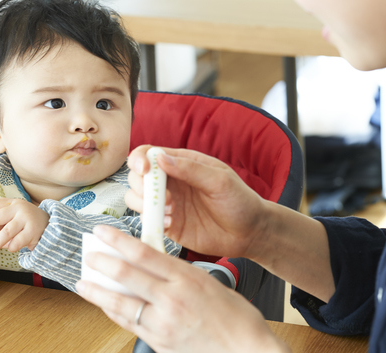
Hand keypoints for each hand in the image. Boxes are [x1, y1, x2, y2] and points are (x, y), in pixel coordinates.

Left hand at [0, 198, 49, 255]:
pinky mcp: (33, 231)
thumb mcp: (16, 214)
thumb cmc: (28, 221)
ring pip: (6, 232)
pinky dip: (11, 247)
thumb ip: (2, 217)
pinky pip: (16, 242)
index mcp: (13, 203)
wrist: (52, 224)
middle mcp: (20, 209)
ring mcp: (27, 219)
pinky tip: (11, 248)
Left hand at [76, 226, 289, 352]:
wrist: (246, 352)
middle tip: (89, 254)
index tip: (102, 232)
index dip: (118, 240)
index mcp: (186, 278)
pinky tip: (105, 306)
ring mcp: (163, 323)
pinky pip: (130, 323)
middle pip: (126, 275)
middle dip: (102, 263)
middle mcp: (171, 299)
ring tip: (83, 283)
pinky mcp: (160, 342)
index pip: (143, 253)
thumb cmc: (236, 318)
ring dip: (98, 291)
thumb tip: (151, 265)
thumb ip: (178, 274)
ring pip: (121, 303)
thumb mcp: (208, 283)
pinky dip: (114, 312)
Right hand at [125, 145, 271, 260]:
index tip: (145, 170)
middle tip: (166, 198)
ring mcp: (167, 204)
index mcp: (181, 163)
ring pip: (135, 199)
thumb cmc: (239, 200)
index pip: (148, 154)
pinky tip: (170, 224)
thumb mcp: (220, 180)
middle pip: (136, 177)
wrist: (250, 232)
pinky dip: (152, 221)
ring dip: (144, 204)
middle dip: (142, 186)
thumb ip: (191, 169)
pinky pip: (147, 221)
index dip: (139, 159)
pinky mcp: (168, 225)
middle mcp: (170, 182)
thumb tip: (161, 158)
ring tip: (170, 212)